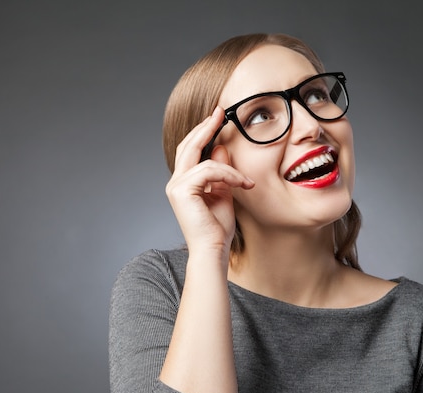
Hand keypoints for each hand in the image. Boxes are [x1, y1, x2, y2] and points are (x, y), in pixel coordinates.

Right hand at [166, 107, 253, 254]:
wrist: (214, 250)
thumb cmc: (218, 229)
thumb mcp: (224, 193)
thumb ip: (222, 172)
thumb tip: (221, 148)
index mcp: (184, 183)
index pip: (190, 150)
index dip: (202, 132)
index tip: (218, 116)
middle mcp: (175, 182)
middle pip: (188, 146)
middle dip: (206, 127)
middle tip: (220, 111)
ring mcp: (176, 186)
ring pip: (202, 159)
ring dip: (230, 168)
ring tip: (246, 182)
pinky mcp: (182, 191)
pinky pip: (209, 171)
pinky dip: (229, 175)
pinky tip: (242, 185)